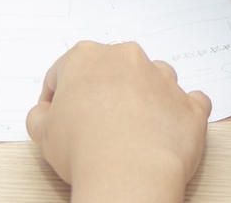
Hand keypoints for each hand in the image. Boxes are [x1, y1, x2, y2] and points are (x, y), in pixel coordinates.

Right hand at [25, 41, 210, 202]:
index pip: (65, 71)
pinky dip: (180, 113)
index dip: (57, 97)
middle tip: (93, 123)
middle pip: (112, 70)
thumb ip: (40, 115)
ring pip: (153, 79)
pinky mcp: (190, 104)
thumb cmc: (84, 149)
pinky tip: (166, 130)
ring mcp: (164, 80)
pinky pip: (190, 102)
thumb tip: (45, 114)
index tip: (58, 115)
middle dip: (103, 91)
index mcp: (87, 57)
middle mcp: (128, 59)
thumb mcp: (41, 132)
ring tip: (131, 130)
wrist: (128, 173)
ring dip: (143, 98)